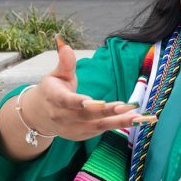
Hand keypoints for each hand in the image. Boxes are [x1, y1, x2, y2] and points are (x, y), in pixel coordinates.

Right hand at [22, 37, 153, 141]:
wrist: (41, 115)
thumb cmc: (53, 90)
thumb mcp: (56, 74)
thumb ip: (65, 63)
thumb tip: (65, 45)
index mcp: (54, 99)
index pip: (67, 101)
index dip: (80, 103)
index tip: (96, 102)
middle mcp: (63, 117)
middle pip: (87, 115)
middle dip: (108, 111)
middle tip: (127, 106)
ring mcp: (73, 129)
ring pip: (98, 125)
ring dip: (120, 121)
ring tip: (139, 116)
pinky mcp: (83, 135)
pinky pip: (103, 129)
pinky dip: (120, 125)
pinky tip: (137, 119)